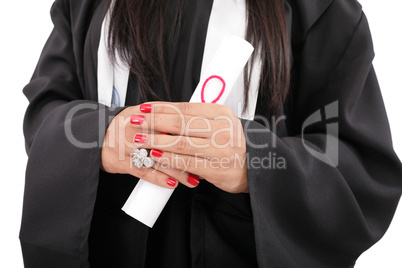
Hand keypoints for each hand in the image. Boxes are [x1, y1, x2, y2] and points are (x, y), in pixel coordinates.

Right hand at [101, 105, 197, 188]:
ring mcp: (126, 146)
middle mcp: (133, 128)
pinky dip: (159, 179)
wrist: (93, 137)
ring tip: (195, 179)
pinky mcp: (120, 162)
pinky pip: (143, 172)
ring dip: (178, 170)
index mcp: (141, 114)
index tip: (206, 141)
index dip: (189, 132)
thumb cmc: (123, 127)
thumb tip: (191, 117)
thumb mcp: (139, 114)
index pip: (169, 121)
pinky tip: (173, 184)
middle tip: (206, 162)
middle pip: (166, 140)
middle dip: (188, 153)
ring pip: (157, 158)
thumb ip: (161, 115)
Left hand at [129, 102, 248, 192]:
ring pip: (180, 143)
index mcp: (222, 114)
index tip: (145, 107)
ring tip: (139, 140)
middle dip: (154, 121)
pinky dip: (167, 159)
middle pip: (180, 123)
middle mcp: (222, 129)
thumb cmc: (233, 144)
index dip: (162, 107)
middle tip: (135, 121)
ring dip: (156, 141)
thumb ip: (199, 118)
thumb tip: (167, 113)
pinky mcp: (215, 169)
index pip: (186, 107)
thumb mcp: (222, 124)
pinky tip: (154, 156)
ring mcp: (219, 150)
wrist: (256, 167)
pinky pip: (185, 163)